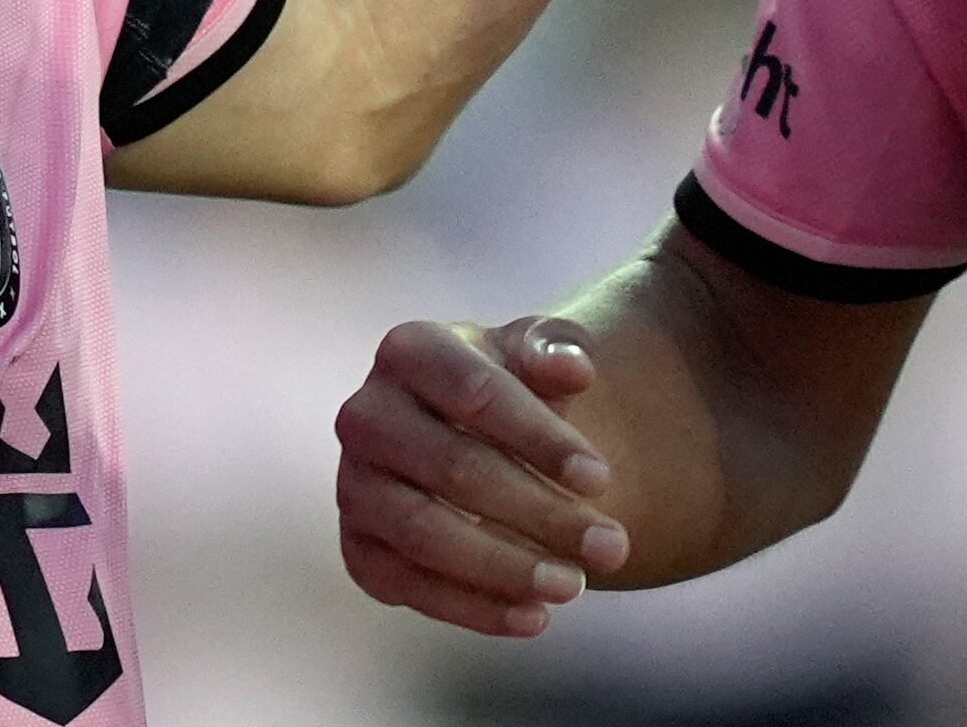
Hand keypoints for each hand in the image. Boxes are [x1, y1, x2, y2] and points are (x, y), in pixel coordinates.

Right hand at [334, 317, 627, 637]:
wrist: (464, 430)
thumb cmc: (508, 385)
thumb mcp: (534, 352)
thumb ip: (554, 348)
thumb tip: (573, 368)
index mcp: (409, 350)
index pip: (477, 394)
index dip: (541, 438)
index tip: (603, 480)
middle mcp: (366, 416)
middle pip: (456, 469)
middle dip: (542, 513)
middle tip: (612, 548)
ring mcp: (354, 486)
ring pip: (425, 534)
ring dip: (505, 567)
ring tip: (574, 586)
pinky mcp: (357, 548)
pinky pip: (408, 586)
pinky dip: (472, 609)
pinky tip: (533, 618)